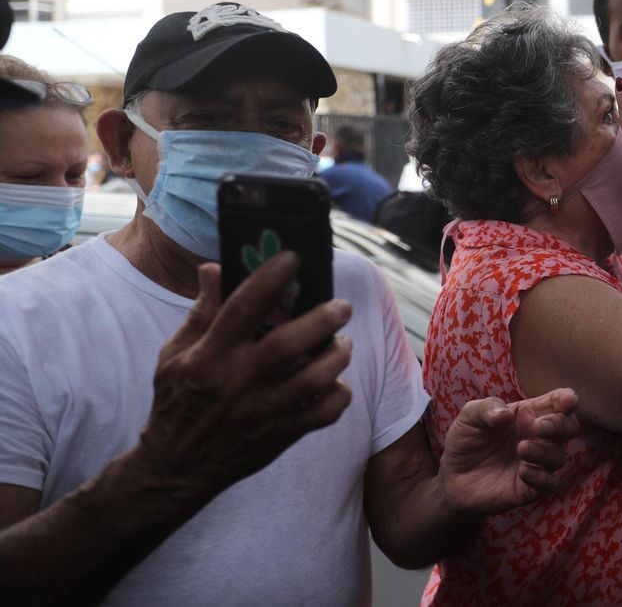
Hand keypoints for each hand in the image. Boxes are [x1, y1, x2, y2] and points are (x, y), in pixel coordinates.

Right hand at [134, 255, 355, 498]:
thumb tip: (214, 268)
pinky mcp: (280, 435)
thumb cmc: (177, 400)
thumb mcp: (175, 354)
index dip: (268, 278)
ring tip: (343, 343)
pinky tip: (336, 382)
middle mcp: (237, 381)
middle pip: (289, 344)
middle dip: (323, 319)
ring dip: (337, 356)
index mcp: (208, 356)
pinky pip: (323, 413)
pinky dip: (339, 395)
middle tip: (341, 306)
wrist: (174, 467)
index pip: (242, 308)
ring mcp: (261, 411)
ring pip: (315, 379)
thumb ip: (201, 312)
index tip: (293, 257)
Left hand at [438, 389, 580, 515]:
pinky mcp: (529, 488)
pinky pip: (550, 484)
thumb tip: (505, 415)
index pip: (558, 403)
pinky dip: (541, 477)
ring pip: (560, 456)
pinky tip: (523, 472)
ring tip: (521, 449)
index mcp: (529, 414)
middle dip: (561, 424)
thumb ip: (486, 408)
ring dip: (546, 451)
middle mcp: (538, 437)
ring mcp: (536, 463)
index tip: (568, 401)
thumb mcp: (468, 417)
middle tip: (539, 426)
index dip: (567, 399)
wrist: (451, 478)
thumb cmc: (465, 441)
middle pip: (569, 427)